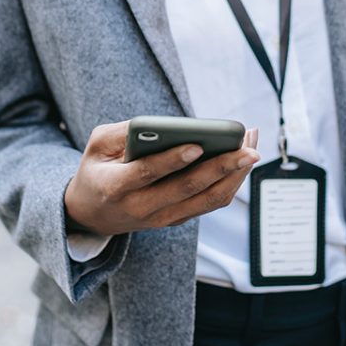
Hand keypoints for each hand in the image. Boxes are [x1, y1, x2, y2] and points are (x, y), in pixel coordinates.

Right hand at [63, 121, 259, 236]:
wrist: (93, 215)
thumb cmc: (97, 171)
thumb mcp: (95, 146)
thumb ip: (122, 132)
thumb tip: (161, 125)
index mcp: (116, 187)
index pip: (147, 174)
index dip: (172, 160)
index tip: (197, 145)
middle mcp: (142, 208)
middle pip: (187, 189)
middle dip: (222, 167)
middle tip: (248, 148)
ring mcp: (162, 218)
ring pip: (206, 201)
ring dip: (234, 176)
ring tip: (252, 148)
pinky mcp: (177, 219)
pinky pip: (209, 204)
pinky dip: (230, 184)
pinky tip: (242, 160)